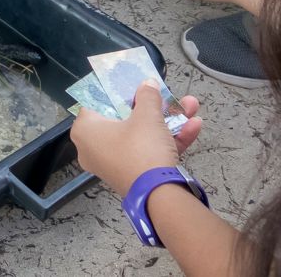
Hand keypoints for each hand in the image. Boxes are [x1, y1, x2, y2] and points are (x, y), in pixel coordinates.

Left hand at [71, 83, 203, 196]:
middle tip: (166, 95)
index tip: (131, 84)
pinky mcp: (134, 175)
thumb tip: (147, 84)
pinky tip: (195, 126)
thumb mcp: (147, 116)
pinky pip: (149, 152)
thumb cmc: (141, 149)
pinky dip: (169, 140)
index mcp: (86, 130)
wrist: (159, 196)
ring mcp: (115, 163)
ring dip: (169, 121)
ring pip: (143, 135)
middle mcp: (94, 148)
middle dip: (154, 106)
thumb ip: (147, 96)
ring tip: (191, 106)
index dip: (116, 92)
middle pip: (125, 119)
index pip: (96, 103)